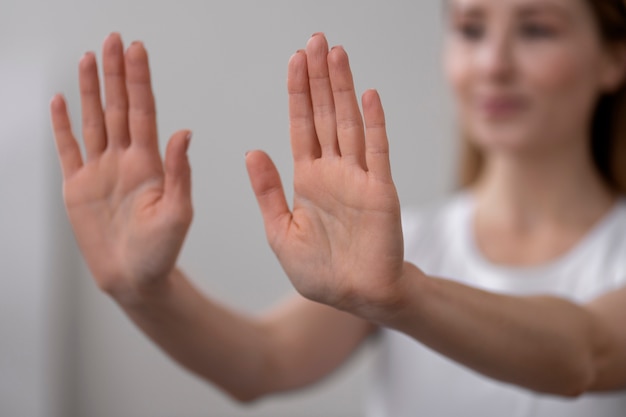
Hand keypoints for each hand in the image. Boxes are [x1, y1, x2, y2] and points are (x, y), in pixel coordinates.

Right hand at [50, 33, 192, 300]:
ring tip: (88, 59)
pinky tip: (62, 100)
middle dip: (115, 74)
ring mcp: (100, 171)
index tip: (136, 50)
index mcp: (149, 164)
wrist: (136, 279)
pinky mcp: (78, 188)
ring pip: (93, 121)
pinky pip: (68, 150)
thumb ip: (179, 172)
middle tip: (113, 40)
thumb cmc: (162, 250)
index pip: (143, 112)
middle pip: (117, 108)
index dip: (138, 80)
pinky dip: (62, 126)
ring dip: (90, 90)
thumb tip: (185, 132)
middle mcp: (124, 161)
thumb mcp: (178, 212)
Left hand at [246, 34, 404, 315]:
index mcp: (307, 179)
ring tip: (336, 54)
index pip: (301, 126)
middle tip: (316, 41)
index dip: (298, 93)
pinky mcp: (380, 191)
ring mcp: (358, 178)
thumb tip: (251, 150)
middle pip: (325, 115)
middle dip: (319, 78)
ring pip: (349, 123)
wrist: (356, 297)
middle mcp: (333, 171)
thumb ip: (267, 191)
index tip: (295, 60)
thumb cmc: (319, 271)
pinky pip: (377, 151)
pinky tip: (368, 95)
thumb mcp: (280, 232)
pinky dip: (373, 124)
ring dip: (343, 89)